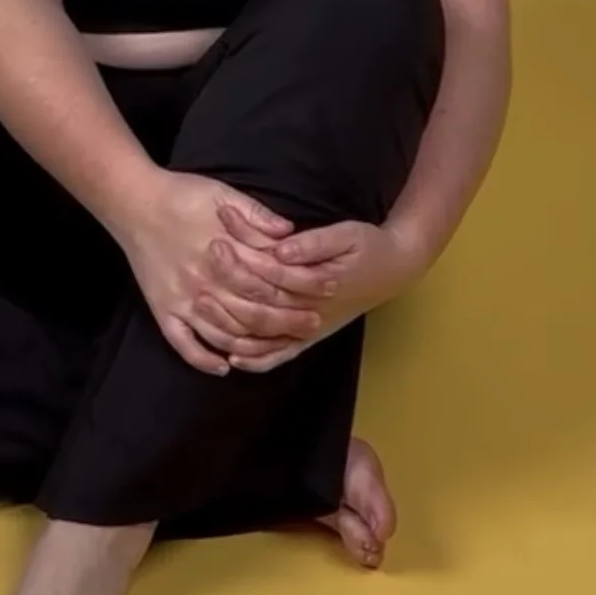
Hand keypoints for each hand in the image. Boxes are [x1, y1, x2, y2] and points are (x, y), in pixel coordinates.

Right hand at [118, 172, 343, 375]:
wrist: (133, 201)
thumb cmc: (181, 194)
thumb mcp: (223, 194)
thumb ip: (256, 214)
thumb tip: (288, 233)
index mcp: (223, 253)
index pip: (270, 280)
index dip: (301, 288)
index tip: (325, 291)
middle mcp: (204, 282)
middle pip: (254, 313)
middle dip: (288, 321)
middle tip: (312, 325)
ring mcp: (182, 300)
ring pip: (224, 334)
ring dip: (254, 345)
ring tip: (280, 346)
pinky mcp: (162, 310)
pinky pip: (182, 344)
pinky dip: (203, 359)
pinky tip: (223, 368)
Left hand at [205, 215, 420, 373]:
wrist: (394, 271)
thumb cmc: (368, 248)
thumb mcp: (347, 234)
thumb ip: (314, 243)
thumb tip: (280, 250)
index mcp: (319, 284)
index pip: (272, 275)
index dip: (242, 259)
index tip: (216, 239)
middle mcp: (312, 313)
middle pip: (262, 306)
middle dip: (228, 288)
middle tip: (202, 270)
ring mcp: (310, 330)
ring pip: (267, 338)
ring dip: (232, 326)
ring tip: (201, 307)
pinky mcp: (310, 339)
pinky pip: (281, 356)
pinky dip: (258, 360)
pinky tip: (233, 357)